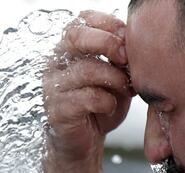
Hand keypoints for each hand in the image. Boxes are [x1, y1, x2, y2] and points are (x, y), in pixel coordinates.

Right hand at [44, 10, 132, 160]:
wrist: (83, 141)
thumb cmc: (99, 106)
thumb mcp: (114, 76)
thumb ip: (118, 59)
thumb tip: (131, 43)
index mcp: (67, 50)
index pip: (81, 20)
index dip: (108, 24)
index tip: (128, 39)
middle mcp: (54, 64)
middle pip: (76, 37)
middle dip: (108, 43)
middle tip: (126, 58)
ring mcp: (52, 87)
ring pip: (86, 69)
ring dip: (114, 78)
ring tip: (126, 89)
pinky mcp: (57, 110)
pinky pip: (87, 97)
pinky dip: (107, 101)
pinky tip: (110, 107)